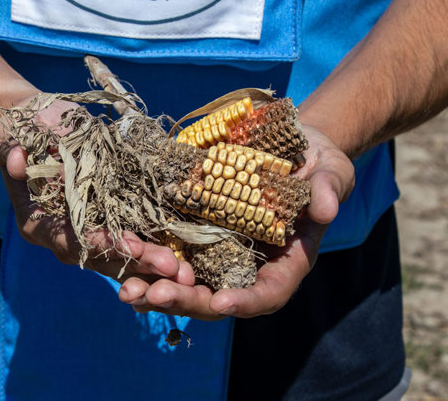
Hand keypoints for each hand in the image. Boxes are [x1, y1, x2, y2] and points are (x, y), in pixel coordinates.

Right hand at [0, 96, 189, 281]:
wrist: (31, 121)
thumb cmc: (20, 129)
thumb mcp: (13, 136)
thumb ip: (14, 152)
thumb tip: (17, 161)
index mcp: (38, 223)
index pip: (68, 241)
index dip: (97, 243)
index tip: (126, 244)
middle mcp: (62, 235)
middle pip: (100, 257)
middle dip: (135, 261)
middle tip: (168, 266)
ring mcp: (85, 230)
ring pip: (118, 256)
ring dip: (149, 261)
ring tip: (182, 266)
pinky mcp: (105, 218)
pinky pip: (129, 240)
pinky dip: (152, 246)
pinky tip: (180, 252)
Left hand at [117, 124, 354, 319]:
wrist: (291, 146)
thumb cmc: (318, 164)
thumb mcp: (332, 172)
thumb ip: (329, 190)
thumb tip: (327, 209)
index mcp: (284, 264)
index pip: (267, 295)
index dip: (245, 302)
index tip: (223, 303)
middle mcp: (246, 267)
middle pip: (215, 298)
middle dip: (184, 299)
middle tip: (154, 294)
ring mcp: (216, 253)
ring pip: (183, 282)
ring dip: (152, 287)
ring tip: (124, 288)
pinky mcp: (191, 232)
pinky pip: (164, 250)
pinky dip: (140, 254)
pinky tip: (115, 249)